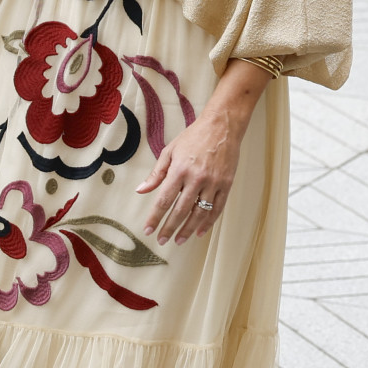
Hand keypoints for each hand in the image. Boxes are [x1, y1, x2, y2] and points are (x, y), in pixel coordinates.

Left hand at [136, 59, 269, 244]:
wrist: (222, 126)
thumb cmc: (193, 137)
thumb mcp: (170, 151)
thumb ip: (156, 174)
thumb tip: (141, 190)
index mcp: (179, 170)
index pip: (164, 200)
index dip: (155, 217)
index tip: (148, 230)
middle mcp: (196, 178)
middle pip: (181, 210)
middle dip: (170, 228)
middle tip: (162, 240)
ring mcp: (213, 182)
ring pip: (200, 213)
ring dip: (188, 229)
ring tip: (179, 240)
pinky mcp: (227, 184)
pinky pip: (217, 208)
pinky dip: (208, 222)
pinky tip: (200, 232)